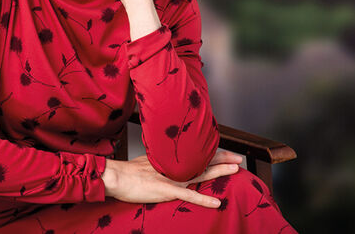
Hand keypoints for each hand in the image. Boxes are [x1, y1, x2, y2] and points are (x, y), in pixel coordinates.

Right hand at [101, 151, 242, 207]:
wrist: (116, 176)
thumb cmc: (128, 172)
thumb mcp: (147, 162)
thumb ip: (160, 163)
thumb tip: (167, 163)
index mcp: (169, 159)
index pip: (195, 154)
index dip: (211, 153)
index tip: (225, 151)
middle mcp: (173, 166)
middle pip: (202, 160)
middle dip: (222, 159)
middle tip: (238, 158)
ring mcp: (171, 178)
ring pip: (200, 173)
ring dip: (219, 172)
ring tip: (235, 170)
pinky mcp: (166, 190)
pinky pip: (189, 195)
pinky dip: (203, 199)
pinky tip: (216, 202)